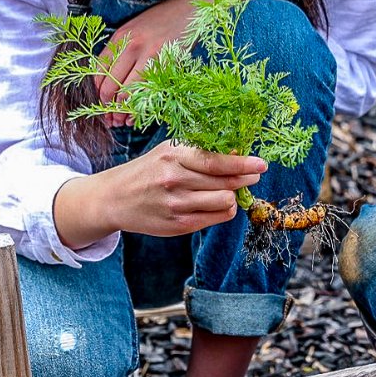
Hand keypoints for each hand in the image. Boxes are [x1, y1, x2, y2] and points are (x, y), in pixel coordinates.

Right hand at [54, 141, 265, 245]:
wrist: (114, 198)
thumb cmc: (147, 171)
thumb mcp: (169, 151)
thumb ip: (200, 153)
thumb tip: (237, 154)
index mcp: (173, 156)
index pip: (216, 161)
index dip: (243, 163)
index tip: (261, 164)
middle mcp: (175, 180)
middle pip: (226, 182)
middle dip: (245, 179)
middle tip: (254, 176)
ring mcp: (176, 204)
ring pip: (225, 201)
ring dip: (234, 195)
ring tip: (229, 189)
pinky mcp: (178, 225)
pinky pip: (216, 218)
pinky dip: (224, 210)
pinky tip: (219, 203)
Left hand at [97, 0, 204, 124]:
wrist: (191, 9)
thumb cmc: (163, 20)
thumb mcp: (135, 29)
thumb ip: (121, 50)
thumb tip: (109, 81)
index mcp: (120, 36)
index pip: (98, 71)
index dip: (97, 92)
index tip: (100, 104)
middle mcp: (131, 45)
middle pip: (110, 84)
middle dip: (106, 107)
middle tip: (108, 119)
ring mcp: (150, 55)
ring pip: (127, 92)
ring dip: (121, 112)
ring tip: (120, 122)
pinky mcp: (167, 63)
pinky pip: (148, 91)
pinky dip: (139, 108)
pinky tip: (135, 116)